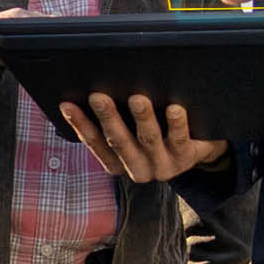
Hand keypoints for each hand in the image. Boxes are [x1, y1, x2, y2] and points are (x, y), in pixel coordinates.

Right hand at [57, 90, 226, 182]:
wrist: (196, 149)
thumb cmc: (156, 134)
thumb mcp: (132, 134)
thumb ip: (114, 121)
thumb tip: (87, 94)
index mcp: (118, 164)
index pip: (94, 143)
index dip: (80, 124)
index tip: (67, 104)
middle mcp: (137, 170)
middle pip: (119, 142)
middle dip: (108, 118)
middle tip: (98, 96)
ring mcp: (162, 166)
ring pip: (149, 140)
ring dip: (142, 119)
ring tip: (137, 99)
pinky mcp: (186, 158)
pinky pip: (180, 139)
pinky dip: (176, 124)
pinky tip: (174, 109)